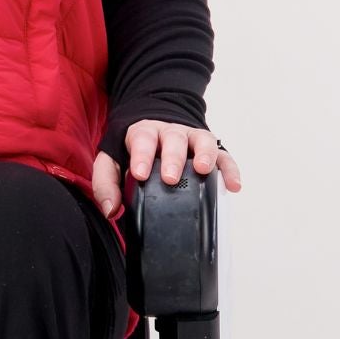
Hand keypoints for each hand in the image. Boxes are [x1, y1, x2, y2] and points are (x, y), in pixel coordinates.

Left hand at [91, 120, 242, 214]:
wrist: (155, 128)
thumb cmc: (133, 150)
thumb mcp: (112, 161)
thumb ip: (106, 183)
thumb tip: (110, 210)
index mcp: (144, 133)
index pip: (142, 139)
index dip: (142, 156)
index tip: (140, 174)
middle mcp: (170, 132)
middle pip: (174, 139)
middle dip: (173, 158)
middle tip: (170, 178)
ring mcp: (193, 139)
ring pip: (203, 140)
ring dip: (204, 155)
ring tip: (203, 170)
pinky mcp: (211, 150)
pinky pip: (224, 156)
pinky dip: (230, 169)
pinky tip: (233, 186)